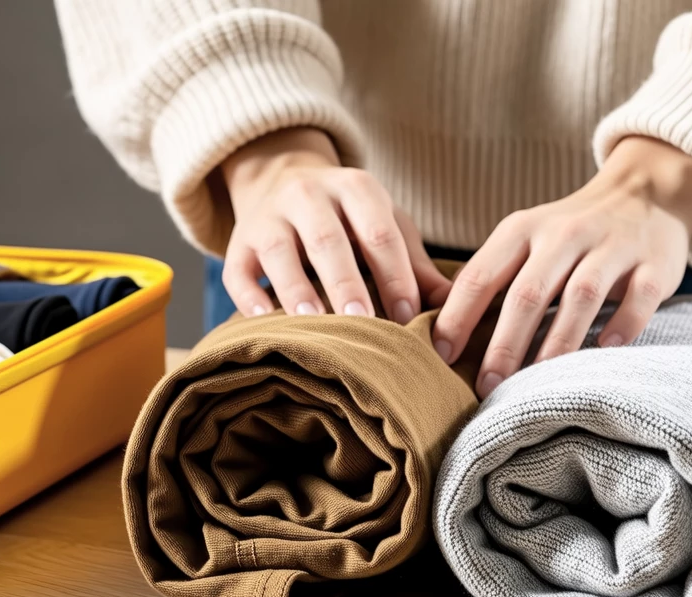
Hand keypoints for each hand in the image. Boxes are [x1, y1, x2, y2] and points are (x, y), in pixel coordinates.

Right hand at [220, 127, 450, 323]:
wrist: (282, 180)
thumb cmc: (349, 218)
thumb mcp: (385, 225)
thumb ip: (415, 265)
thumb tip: (454, 307)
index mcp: (355, 188)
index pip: (378, 232)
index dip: (394, 274)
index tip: (407, 315)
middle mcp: (308, 194)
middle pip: (327, 238)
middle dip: (346, 281)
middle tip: (363, 322)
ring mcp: (269, 216)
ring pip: (280, 250)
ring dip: (296, 287)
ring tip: (313, 322)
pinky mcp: (239, 242)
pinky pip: (237, 268)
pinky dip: (246, 294)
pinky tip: (261, 318)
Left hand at [432, 136, 691, 397]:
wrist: (643, 193)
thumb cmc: (568, 233)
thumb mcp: (525, 240)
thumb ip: (492, 278)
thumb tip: (446, 335)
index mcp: (522, 230)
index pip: (481, 275)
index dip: (458, 317)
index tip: (441, 356)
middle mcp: (564, 234)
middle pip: (528, 293)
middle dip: (504, 345)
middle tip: (487, 386)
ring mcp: (612, 247)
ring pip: (580, 297)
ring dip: (556, 344)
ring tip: (537, 385)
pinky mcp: (654, 264)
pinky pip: (637, 298)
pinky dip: (621, 326)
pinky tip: (604, 352)